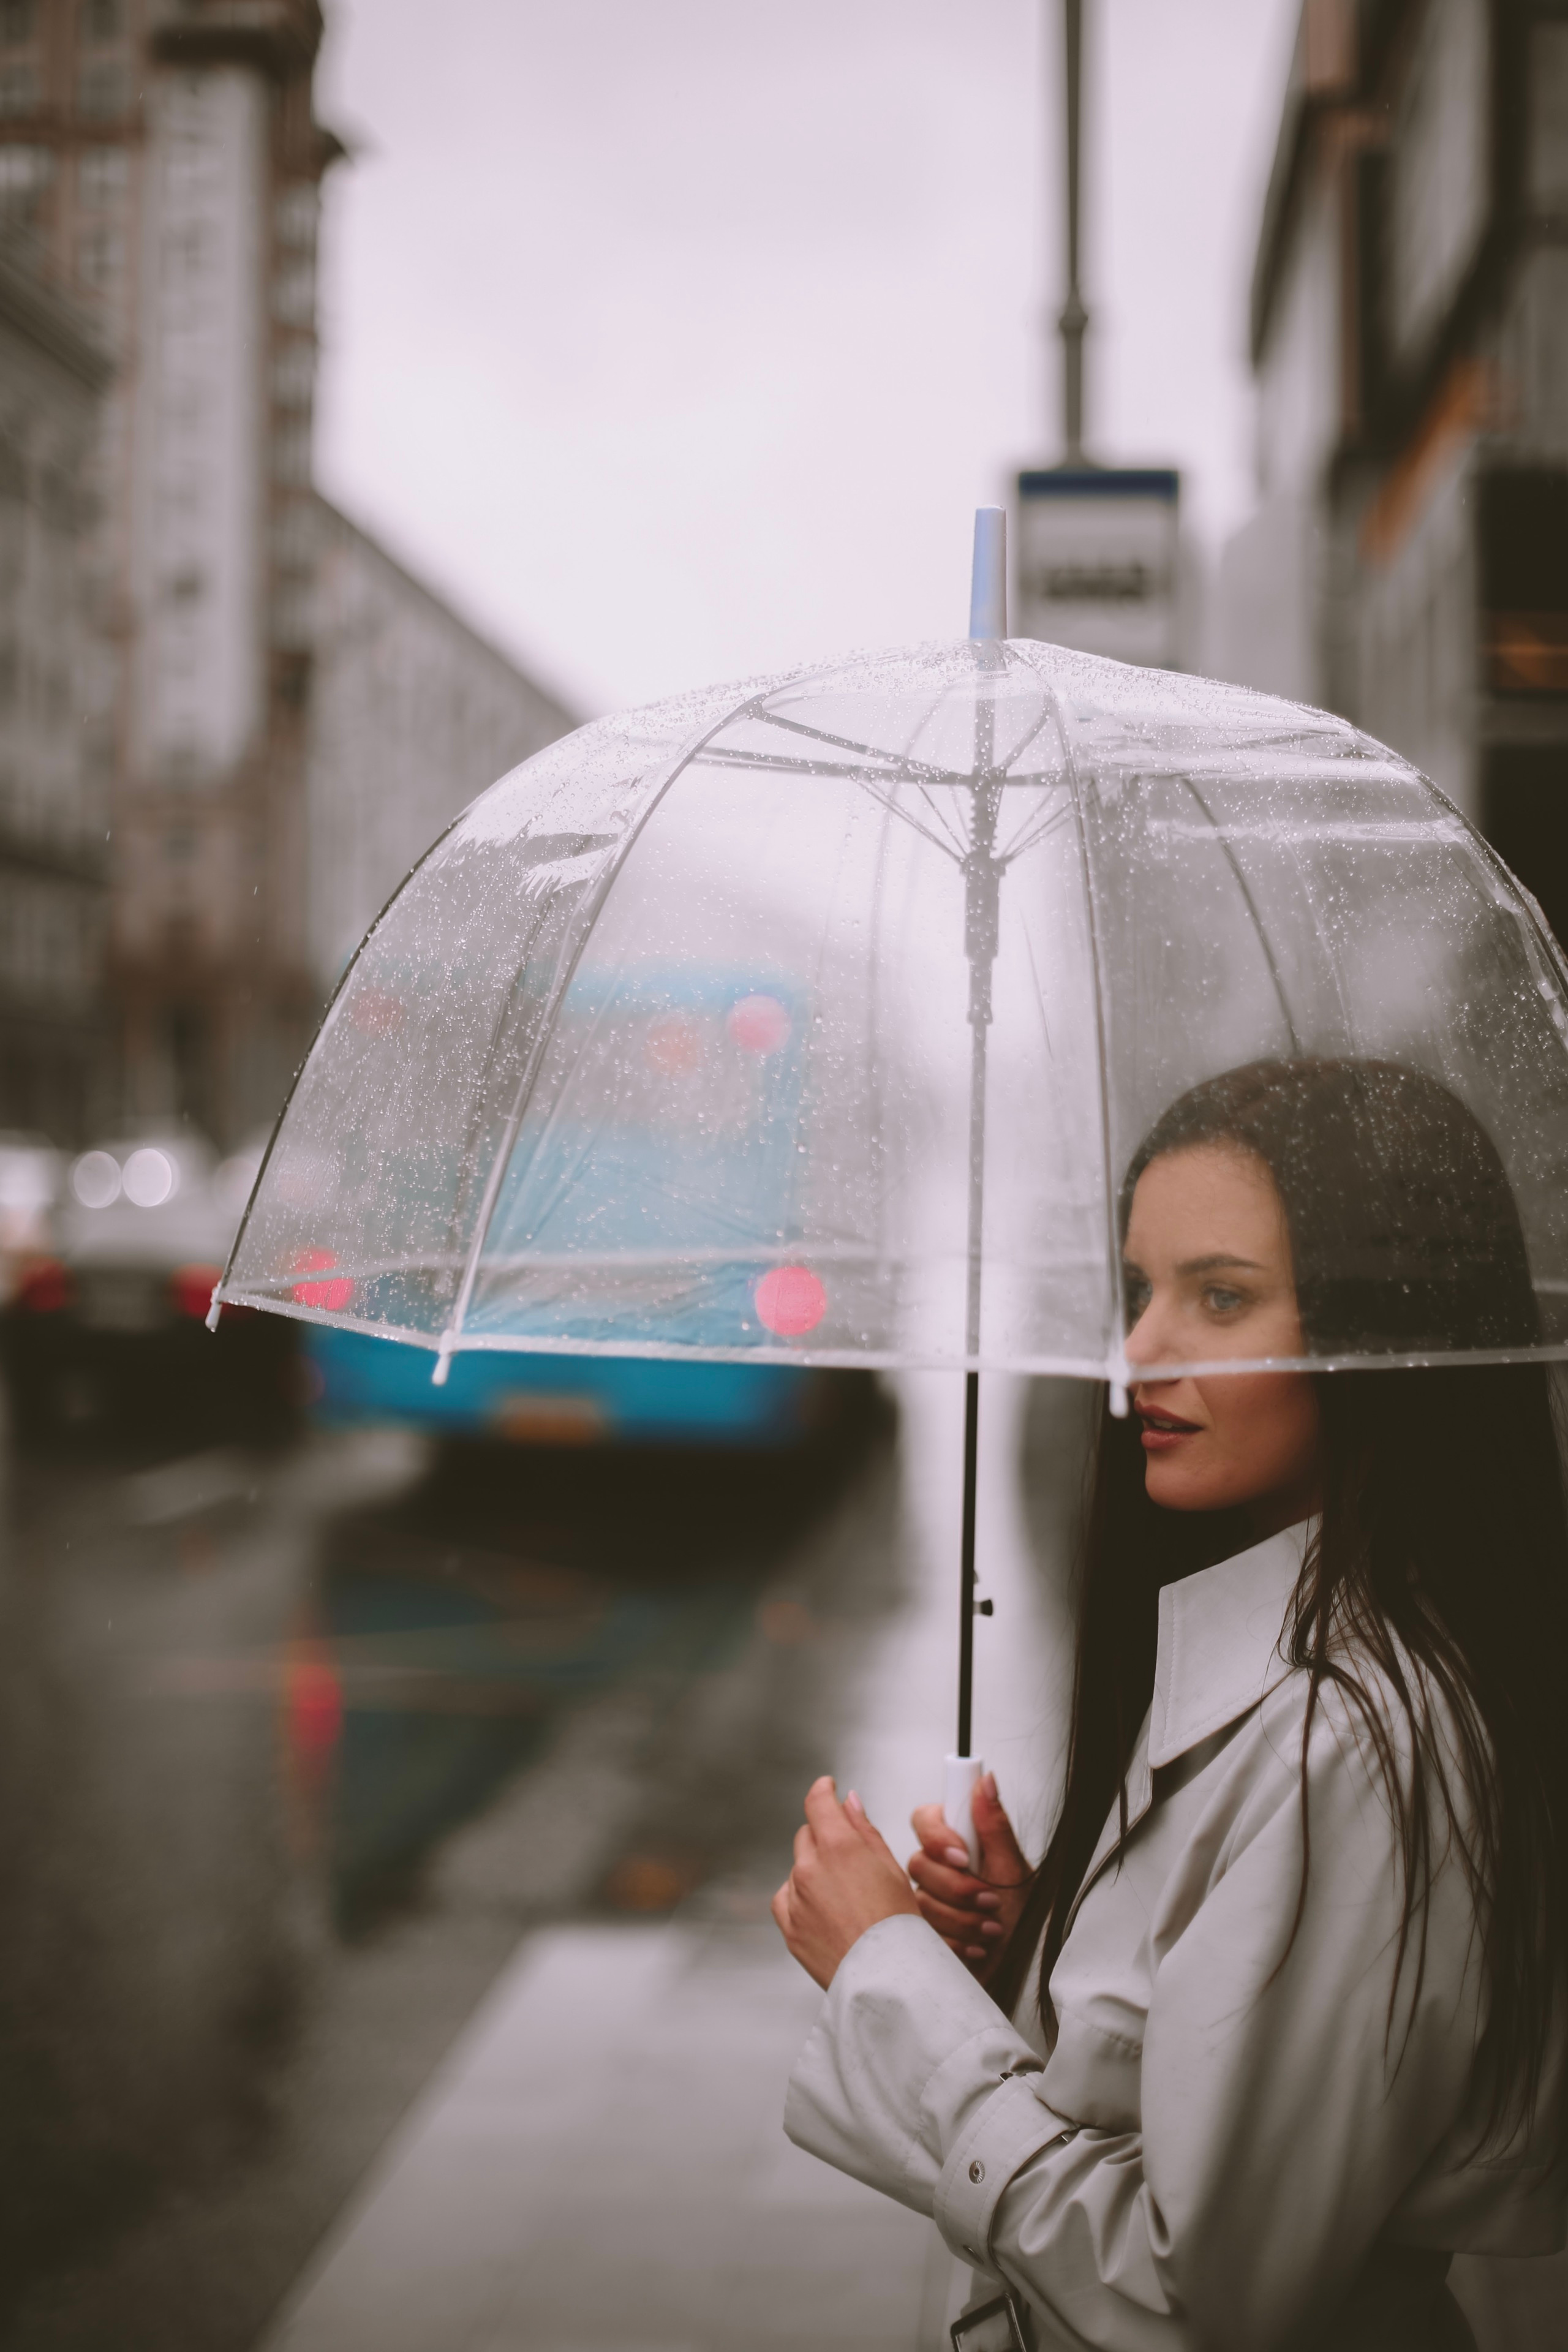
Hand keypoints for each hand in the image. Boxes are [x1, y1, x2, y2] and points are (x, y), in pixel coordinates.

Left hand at [772, 1776, 919, 1988]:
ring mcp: (796, 1899)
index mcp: (839, 1847)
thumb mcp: (891, 1869)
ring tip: (846, 1899)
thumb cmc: (899, 1928)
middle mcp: (810, 1868)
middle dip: (825, 1837)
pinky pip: (787, 1899)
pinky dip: (800, 1899)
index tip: (827, 1788)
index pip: (818, 1802)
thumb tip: (849, 1801)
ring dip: (815, 1872)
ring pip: (798, 1868)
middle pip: (808, 1835)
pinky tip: (827, 1913)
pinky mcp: (789, 1927)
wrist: (887, 1980)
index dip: (823, 1790)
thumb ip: (864, 1830)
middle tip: (850, 1860)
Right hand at [908, 1772, 1031, 1979]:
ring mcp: (930, 1899)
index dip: (938, 1837)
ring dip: (962, 1918)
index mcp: (959, 1842)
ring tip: (991, 1928)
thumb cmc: (1023, 1919)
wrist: (1022, 1967)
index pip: (924, 1818)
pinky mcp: (925, 1930)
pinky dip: (955, 1942)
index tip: (963, 1857)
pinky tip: (977, 1945)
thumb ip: (995, 1826)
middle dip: (957, 1888)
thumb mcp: (1013, 1870)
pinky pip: (923, 1932)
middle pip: (919, 1863)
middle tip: (990, 1900)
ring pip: (920, 1900)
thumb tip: (986, 1780)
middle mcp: (940, 1867)